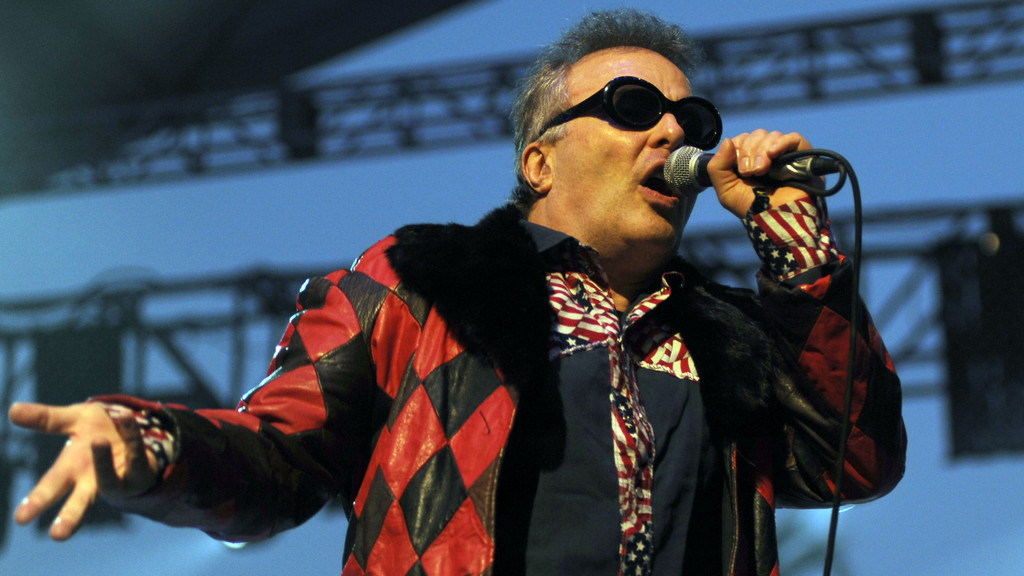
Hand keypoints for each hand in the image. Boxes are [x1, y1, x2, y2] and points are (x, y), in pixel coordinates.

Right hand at [8, 402, 157, 539]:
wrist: (138, 430)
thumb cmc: (99, 430)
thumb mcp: (72, 420)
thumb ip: (46, 419)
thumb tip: (12, 409)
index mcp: (71, 471)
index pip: (51, 487)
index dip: (36, 502)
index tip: (21, 519)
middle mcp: (93, 480)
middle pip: (79, 502)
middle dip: (69, 517)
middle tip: (57, 535)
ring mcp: (118, 478)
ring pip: (110, 479)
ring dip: (104, 462)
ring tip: (97, 441)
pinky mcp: (141, 468)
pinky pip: (137, 451)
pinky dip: (132, 435)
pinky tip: (125, 417)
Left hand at [706, 129, 814, 217]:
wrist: (776, 219)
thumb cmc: (753, 209)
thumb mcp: (726, 191)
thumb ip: (718, 167)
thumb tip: (728, 141)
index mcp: (751, 162)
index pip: (743, 139)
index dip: (739, 148)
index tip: (740, 168)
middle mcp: (768, 156)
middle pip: (757, 135)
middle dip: (749, 151)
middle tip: (750, 172)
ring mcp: (785, 155)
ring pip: (772, 135)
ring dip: (762, 151)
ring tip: (762, 171)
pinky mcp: (803, 156)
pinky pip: (793, 138)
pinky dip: (781, 143)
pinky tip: (773, 154)